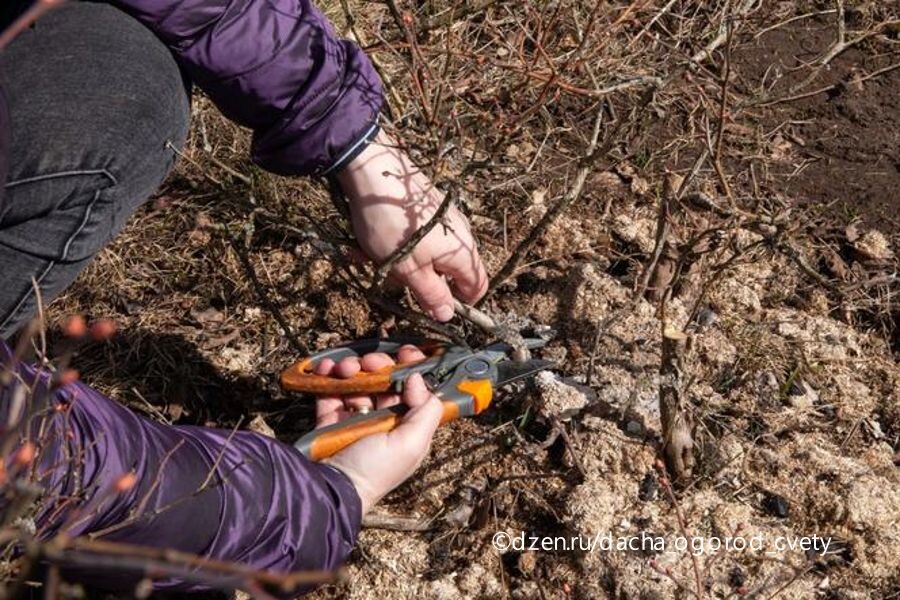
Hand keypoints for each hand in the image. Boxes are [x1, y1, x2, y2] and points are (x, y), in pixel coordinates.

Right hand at [313, 346, 442, 512]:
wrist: (329, 488)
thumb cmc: (374, 471)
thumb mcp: (410, 443)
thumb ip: (424, 410)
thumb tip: (418, 378)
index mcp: (407, 428)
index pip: (414, 391)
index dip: (411, 369)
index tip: (405, 353)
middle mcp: (384, 422)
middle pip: (384, 382)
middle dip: (378, 366)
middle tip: (370, 363)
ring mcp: (355, 420)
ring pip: (357, 383)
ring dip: (351, 368)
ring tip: (344, 368)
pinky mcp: (330, 420)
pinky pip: (331, 391)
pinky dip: (328, 376)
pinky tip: (327, 369)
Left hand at [336, 130, 488, 321]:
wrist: (374, 172)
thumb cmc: (393, 226)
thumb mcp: (408, 270)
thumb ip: (431, 295)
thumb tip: (448, 316)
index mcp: (462, 255)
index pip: (477, 289)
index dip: (460, 304)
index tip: (432, 306)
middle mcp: (461, 236)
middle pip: (449, 273)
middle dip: (420, 281)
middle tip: (391, 279)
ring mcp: (444, 219)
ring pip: (428, 255)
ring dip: (403, 263)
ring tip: (371, 256)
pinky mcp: (428, 208)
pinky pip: (417, 237)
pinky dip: (398, 244)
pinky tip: (371, 240)